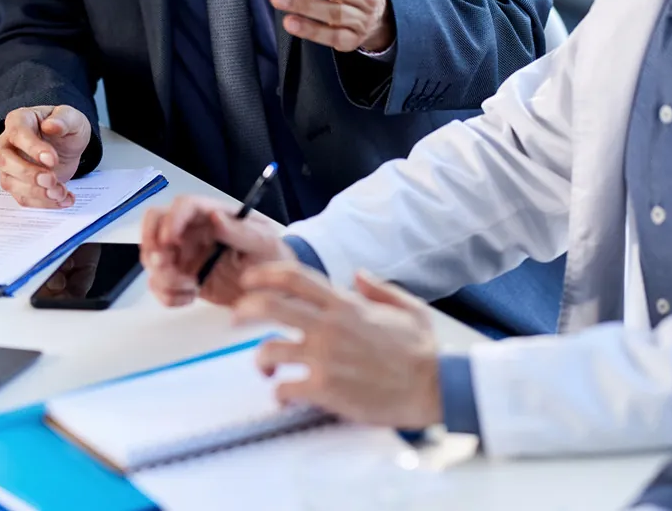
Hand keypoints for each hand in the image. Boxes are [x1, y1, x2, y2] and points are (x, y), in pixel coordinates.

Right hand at [0, 105, 91, 207]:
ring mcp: (10, 166)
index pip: (17, 133)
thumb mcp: (72, 118)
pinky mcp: (18, 184)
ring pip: (11, 183)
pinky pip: (23, 198)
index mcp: (19, 120)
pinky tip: (64, 199)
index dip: (32, 148)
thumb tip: (51, 125)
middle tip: (52, 180)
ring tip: (61, 192)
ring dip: (37, 193)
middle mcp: (8, 143)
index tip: (52, 159)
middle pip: (4, 161)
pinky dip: (44, 203)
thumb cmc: (64, 127)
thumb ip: (64, 119)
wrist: (67, 146)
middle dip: (29, 174)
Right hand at [139, 195, 287, 306]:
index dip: (171, 219)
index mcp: (212, 215)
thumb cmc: (271, 257)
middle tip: (164, 265)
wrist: (273, 290)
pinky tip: (190, 297)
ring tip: (191, 287)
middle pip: (155, 223)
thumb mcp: (264, 243)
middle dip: (152, 244)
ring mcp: (183, 254)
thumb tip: (215, 217)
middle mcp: (192, 230)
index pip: (183, 205)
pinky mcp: (181, 277)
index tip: (170, 241)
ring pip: (152, 256)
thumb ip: (241, 232)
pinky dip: (168, 295)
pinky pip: (158, 284)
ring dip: (163, 276)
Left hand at [235, 265, 442, 428]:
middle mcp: (330, 326)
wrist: (436, 386)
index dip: (263, 274)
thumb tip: (358, 274)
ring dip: (260, 359)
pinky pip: (284, 388)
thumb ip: (380, 288)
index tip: (249, 280)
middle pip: (268, 306)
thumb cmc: (423, 351)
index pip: (294, 277)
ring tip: (266, 367)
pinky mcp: (326, 388)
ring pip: (268, 349)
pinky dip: (278, 393)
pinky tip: (284, 396)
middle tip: (235, 319)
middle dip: (243, 310)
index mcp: (346, 304)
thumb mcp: (408, 308)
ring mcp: (325, 357)